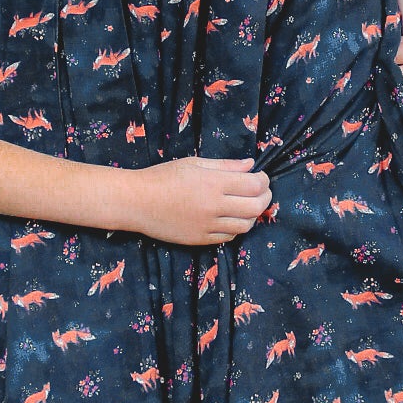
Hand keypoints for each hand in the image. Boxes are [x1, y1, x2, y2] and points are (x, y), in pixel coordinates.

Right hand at [132, 155, 272, 245]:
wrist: (137, 202)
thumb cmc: (163, 177)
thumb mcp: (194, 163)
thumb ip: (225, 165)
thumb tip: (251, 164)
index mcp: (214, 183)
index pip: (254, 185)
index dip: (264, 180)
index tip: (261, 176)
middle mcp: (214, 206)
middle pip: (256, 207)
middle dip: (265, 197)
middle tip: (262, 190)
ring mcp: (208, 226)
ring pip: (246, 225)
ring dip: (252, 215)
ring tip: (247, 205)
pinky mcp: (200, 240)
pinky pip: (229, 236)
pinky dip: (236, 227)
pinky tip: (231, 218)